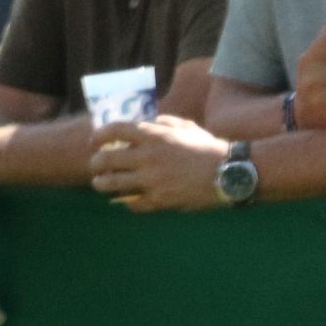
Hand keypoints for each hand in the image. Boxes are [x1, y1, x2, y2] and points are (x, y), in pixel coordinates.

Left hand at [90, 114, 230, 211]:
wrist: (231, 172)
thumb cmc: (208, 148)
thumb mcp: (186, 127)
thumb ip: (162, 123)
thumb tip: (144, 123)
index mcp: (154, 135)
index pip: (113, 130)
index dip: (98, 136)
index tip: (94, 141)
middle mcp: (148, 157)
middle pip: (104, 160)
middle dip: (95, 163)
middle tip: (96, 166)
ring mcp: (152, 180)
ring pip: (111, 184)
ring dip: (102, 184)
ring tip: (101, 183)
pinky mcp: (159, 200)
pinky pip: (131, 203)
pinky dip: (126, 201)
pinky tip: (126, 199)